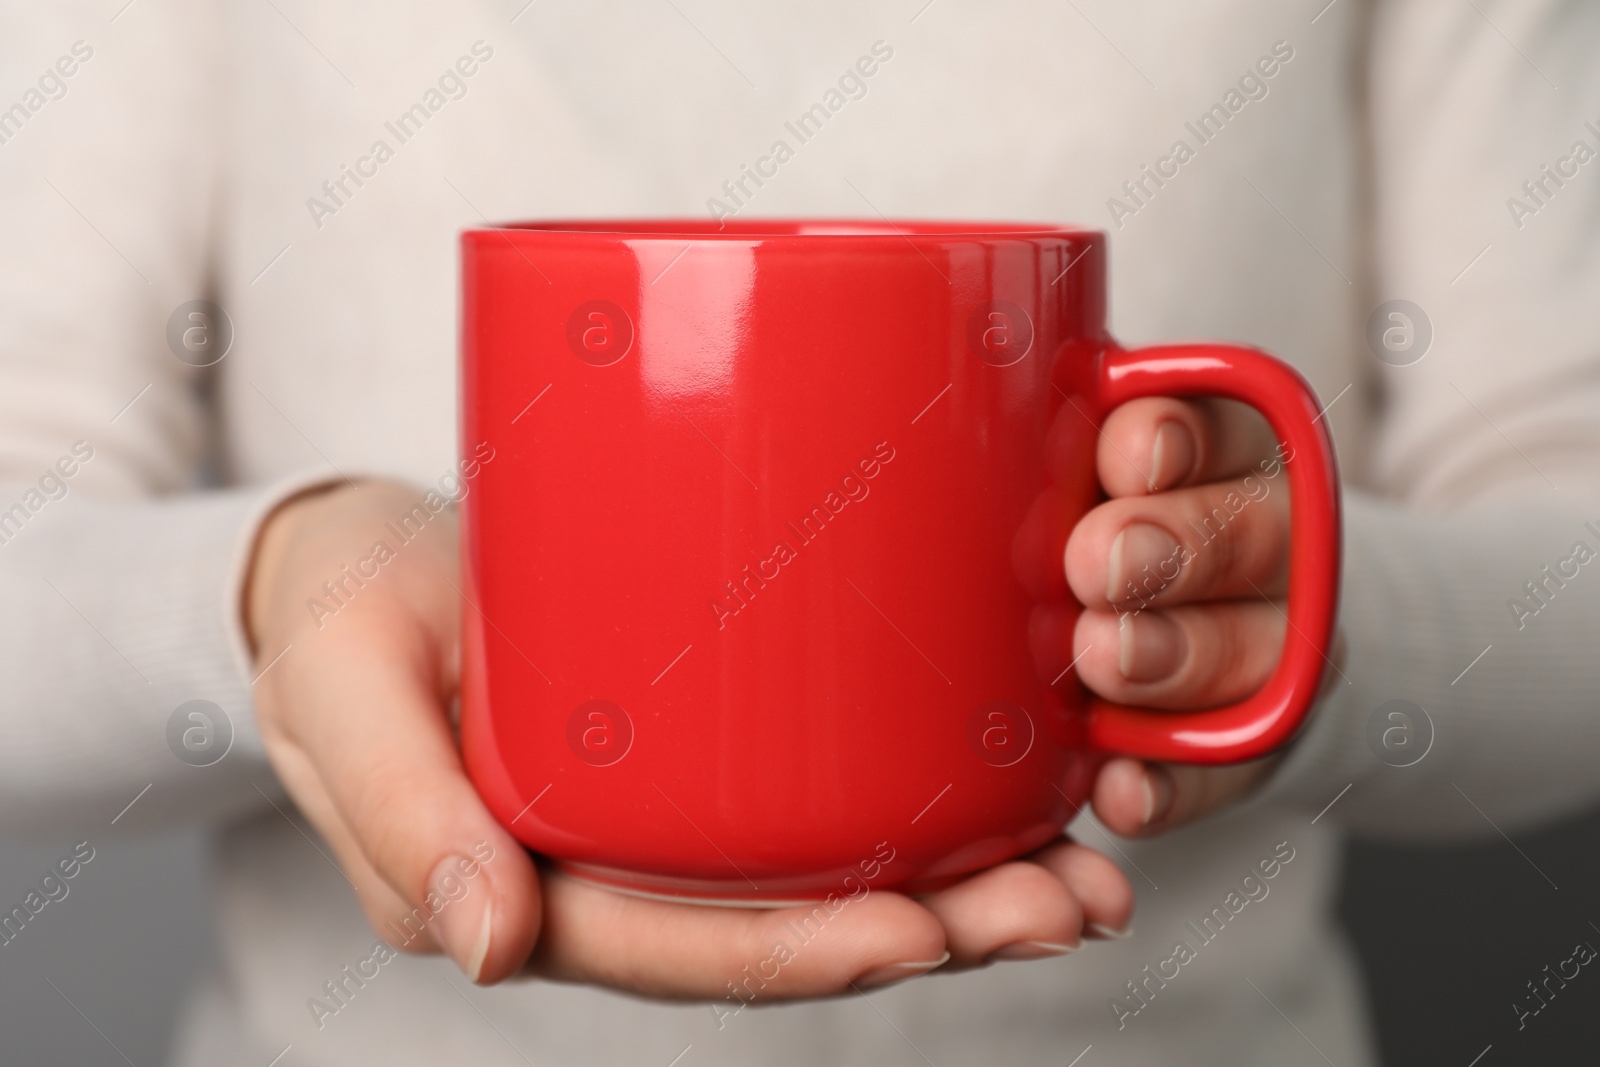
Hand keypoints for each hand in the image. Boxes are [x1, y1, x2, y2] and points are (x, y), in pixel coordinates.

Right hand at [246, 481, 1134, 993]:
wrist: (354, 563)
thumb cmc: (338, 623)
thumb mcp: (337, 696)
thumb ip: (397, 815)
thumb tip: (486, 947)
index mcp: (533, 888)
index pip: (680, 949)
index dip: (800, 954)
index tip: (920, 936)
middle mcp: (621, 874)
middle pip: (788, 931)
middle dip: (934, 933)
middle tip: (1068, 903)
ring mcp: (667, 822)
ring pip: (823, 881)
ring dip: (958, 888)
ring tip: (1082, 867)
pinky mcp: (701, 752)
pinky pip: (814, 805)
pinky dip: (917, 809)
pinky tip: (1013, 787)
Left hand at [1063, 398, 1325, 836]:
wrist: (1175, 625)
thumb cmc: (1082, 518)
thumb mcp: (1069, 457)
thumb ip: (1046, 432)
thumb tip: (972, 384)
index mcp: (1222, 452)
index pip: (1220, 425)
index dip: (1178, 436)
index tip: (1124, 454)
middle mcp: (1264, 542)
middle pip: (1246, 535)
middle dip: (1172, 547)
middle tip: (1094, 565)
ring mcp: (1269, 644)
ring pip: (1249, 650)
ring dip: (1173, 657)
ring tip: (1102, 658)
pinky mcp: (1248, 740)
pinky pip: (1223, 768)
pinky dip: (1172, 784)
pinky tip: (1123, 790)